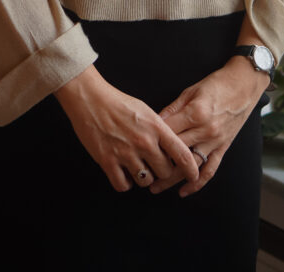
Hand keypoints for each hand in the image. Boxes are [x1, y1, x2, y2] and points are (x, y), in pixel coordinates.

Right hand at [54, 65, 199, 192]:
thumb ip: (159, 130)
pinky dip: (125, 182)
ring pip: (145, 181)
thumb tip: (170, 148)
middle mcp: (144, 142)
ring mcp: (126, 153)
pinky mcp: (108, 161)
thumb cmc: (118, 102)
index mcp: (156, 127)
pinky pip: (123, 185)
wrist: (91, 98)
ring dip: (143, 177)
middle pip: (165, 172)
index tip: (192, 175)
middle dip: (161, 171)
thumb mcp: (145, 111)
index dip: (191, 169)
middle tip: (154, 165)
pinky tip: (123, 172)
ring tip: (137, 167)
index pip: (182, 154)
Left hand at [149, 58, 268, 196]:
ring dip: (172, 179)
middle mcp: (205, 130)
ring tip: (156, 187)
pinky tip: (184, 190)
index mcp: (195, 113)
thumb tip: (154, 122)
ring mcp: (216, 141)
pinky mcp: (223, 147)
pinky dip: (198, 182)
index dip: (152, 140)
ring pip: (191, 165)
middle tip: (140, 171)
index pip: (168, 132)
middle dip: (157, 163)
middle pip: (176, 152)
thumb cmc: (217, 84)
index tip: (139, 147)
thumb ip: (173, 109)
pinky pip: (210, 169)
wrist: (244, 85)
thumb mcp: (191, 90)